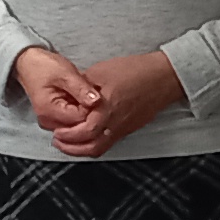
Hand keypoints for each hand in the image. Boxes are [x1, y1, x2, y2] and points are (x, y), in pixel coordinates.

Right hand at [14, 47, 102, 136]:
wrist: (29, 64)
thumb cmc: (46, 66)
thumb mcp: (65, 73)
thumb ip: (81, 88)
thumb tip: (98, 102)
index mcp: (49, 111)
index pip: (80, 119)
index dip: (92, 108)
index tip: (96, 93)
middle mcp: (48, 122)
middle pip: (78, 126)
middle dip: (88, 111)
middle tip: (91, 93)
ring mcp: (50, 123)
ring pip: (76, 125)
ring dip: (84, 111)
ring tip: (84, 94)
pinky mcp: (53, 120)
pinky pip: (71, 121)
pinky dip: (78, 111)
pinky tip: (79, 99)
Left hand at [50, 50, 185, 159]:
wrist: (163, 76)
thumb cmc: (135, 71)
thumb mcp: (101, 72)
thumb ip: (82, 87)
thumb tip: (68, 96)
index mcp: (107, 109)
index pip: (83, 132)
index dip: (67, 136)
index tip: (56, 132)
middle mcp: (115, 123)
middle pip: (91, 147)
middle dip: (71, 148)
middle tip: (59, 141)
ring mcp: (124, 128)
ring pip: (101, 148)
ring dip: (82, 149)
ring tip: (70, 143)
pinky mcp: (129, 127)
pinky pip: (109, 142)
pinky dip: (95, 143)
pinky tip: (88, 136)